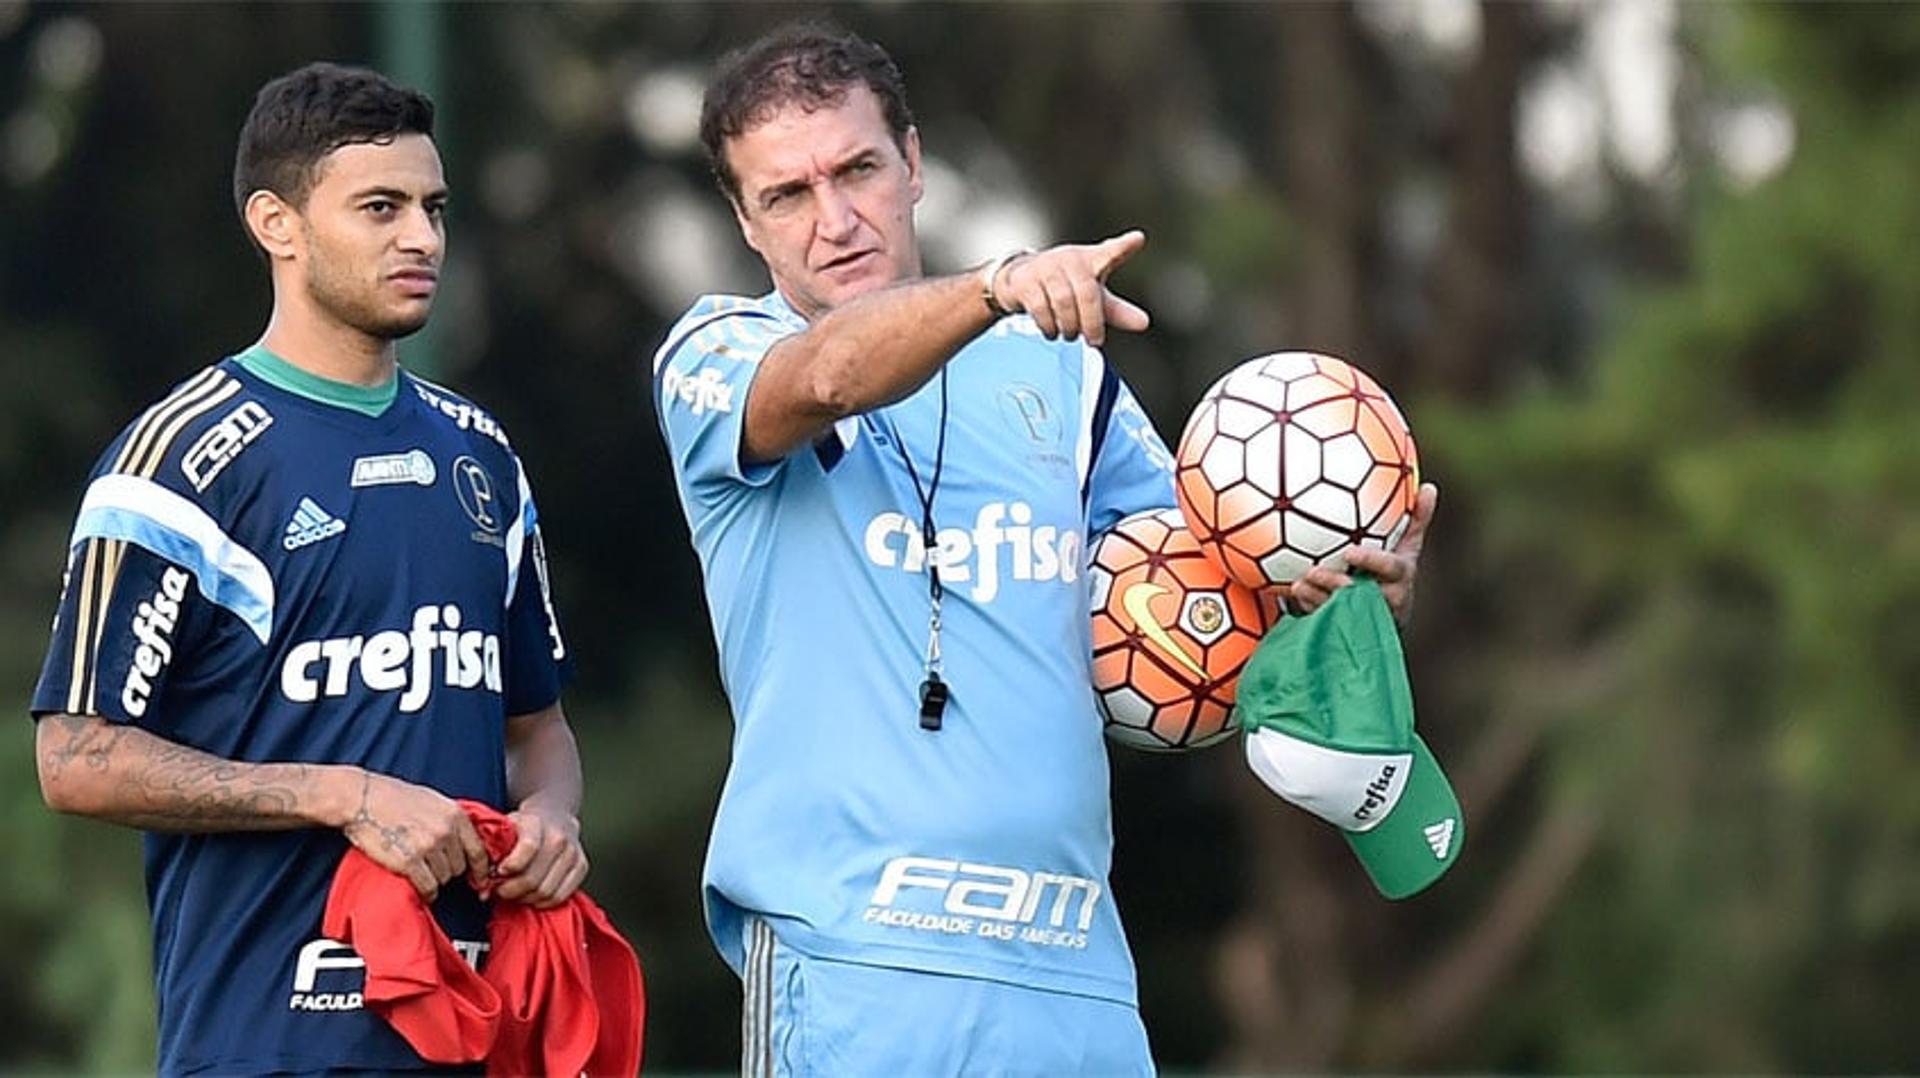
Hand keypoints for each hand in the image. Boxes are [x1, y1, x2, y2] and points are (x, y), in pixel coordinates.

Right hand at [340, 770, 488, 902]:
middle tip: (431, 864)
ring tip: (418, 867)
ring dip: (433, 878)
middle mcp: (446, 831)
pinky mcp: (409, 862)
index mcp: (455, 815)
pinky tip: (417, 884)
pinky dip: (425, 891)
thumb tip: (467, 841)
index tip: (480, 881)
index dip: (480, 870)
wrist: (362, 799)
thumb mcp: (433, 801)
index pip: (479, 851)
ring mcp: (428, 847)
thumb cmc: (394, 797)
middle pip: (459, 867)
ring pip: (443, 878)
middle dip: (448, 869)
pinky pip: (428, 887)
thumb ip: (452, 820)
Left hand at [490, 802, 587, 907]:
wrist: (555, 816)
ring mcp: (573, 853)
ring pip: (546, 891)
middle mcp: (559, 837)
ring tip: (514, 893)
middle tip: (499, 891)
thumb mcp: (506, 827)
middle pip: (533, 878)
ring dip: (525, 898)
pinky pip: (560, 897)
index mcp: (537, 823)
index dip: (510, 866)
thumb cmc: (525, 826)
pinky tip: (531, 896)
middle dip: (510, 890)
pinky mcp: (581, 867)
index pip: (528, 848)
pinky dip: (542, 902)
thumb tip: (480, 877)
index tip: (497, 873)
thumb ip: (492, 847)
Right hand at [991, 231, 1150, 345]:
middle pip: (1087, 293)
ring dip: (1069, 326)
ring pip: (1063, 302)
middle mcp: (1069, 259)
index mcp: (1091, 260)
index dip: (1123, 247)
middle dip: (1092, 322)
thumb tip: (1144, 324)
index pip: (1111, 252)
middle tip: (1092, 340)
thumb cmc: (1064, 287)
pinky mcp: (1025, 280)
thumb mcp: (1093, 297)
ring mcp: (1046, 267)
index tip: (1137, 240)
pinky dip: (1049, 325)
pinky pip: (1040, 307)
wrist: (1019, 281)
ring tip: (1069, 335)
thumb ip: (1117, 311)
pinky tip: (1052, 331)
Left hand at [1282, 482, 1438, 625]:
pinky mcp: (1350, 628)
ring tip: (1298, 583)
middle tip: (1313, 571)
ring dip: (1318, 597)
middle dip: (1336, 584)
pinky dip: (1311, 607)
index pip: (1391, 569)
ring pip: (1341, 609)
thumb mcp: (1409, 547)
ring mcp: (1368, 616)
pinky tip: (1295, 593)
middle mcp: (1388, 599)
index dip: (1372, 561)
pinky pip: (1329, 621)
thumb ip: (1417, 519)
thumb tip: (1429, 486)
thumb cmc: (1394, 571)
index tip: (1349, 552)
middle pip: (1362, 594)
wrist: (1386, 611)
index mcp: (1401, 577)